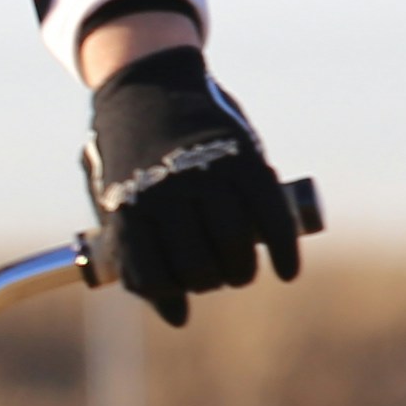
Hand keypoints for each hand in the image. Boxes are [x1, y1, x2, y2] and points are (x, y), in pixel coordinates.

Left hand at [80, 48, 307, 322]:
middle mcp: (168, 196)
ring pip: (235, 250)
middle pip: (199, 270)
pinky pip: (271, 221)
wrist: (149, 85)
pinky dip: (283, 252)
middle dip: (210, 281)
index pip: (153, 279)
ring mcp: (208, 178)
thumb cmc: (132, 158)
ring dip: (242, 271)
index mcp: (130, 209)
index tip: (182, 290)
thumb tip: (177, 319)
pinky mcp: (244, 162)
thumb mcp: (118, 202)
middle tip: (217, 273)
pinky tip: (286, 271)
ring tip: (241, 269)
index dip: (169, 293)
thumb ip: (140, 257)